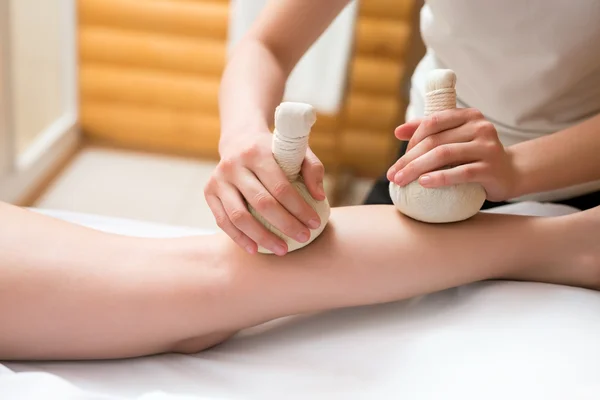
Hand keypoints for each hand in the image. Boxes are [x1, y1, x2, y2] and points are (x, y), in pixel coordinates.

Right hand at [204, 132, 325, 255]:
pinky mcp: (208, 191)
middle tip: (303, 238)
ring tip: (282, 250)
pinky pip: (223, 221)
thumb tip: (319, 198)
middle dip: (285, 225)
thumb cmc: (273, 150)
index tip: (315, 224)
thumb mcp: (295, 150)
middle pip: (261, 203)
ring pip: (239, 217)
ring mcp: (218, 179)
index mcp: (257, 152)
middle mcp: (234, 165)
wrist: (239, 140)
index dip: (299, 209)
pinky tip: (255, 250)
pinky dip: (239, 238)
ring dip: (262, 237)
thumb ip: (313, 169)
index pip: (280, 187)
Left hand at [386, 108, 517, 201]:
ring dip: (417, 168)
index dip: (411, 140)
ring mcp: (487, 147)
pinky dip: (440, 178)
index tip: (397, 162)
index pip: (432, 122)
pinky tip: (424, 183)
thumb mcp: (455, 138)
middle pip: (435, 141)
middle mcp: (480, 126)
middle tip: (392, 176)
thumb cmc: (475, 155)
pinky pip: (461, 172)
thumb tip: (397, 131)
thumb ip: (429, 131)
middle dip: (408, 159)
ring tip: (401, 181)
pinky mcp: (491, 168)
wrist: (510, 173)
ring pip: (444, 154)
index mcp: (468, 115)